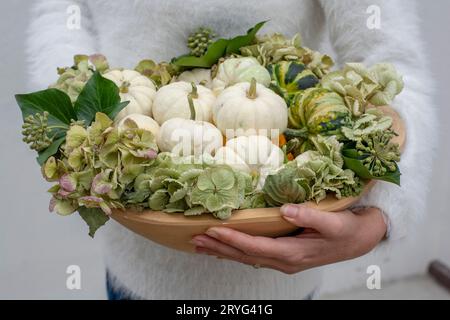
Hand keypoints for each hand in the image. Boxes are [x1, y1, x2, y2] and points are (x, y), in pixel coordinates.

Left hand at [191, 205, 386, 273]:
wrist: (359, 241)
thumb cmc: (347, 231)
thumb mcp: (334, 223)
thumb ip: (310, 216)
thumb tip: (286, 209)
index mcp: (293, 254)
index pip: (256, 247)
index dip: (234, 240)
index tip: (214, 231)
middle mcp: (284, 261)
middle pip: (245, 256)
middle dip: (220, 247)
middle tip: (196, 239)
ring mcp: (283, 261)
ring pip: (247, 258)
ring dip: (223, 251)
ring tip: (201, 244)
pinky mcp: (284, 256)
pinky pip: (254, 255)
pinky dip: (236, 251)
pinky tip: (225, 248)